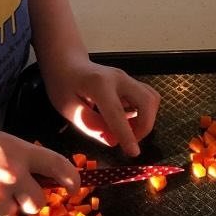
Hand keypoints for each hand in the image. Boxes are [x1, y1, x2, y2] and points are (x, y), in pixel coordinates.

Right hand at [0, 126, 79, 215]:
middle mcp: (13, 177)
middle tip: (14, 189)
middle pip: (38, 201)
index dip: (71, 179)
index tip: (74, 186)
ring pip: (14, 212)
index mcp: (19, 153)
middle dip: (30, 198)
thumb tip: (41, 175)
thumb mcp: (0, 141)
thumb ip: (22, 157)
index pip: (57, 166)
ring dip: (5, 204)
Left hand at [41, 55, 159, 157]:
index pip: (118, 114)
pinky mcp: (131, 81)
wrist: (67, 62)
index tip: (134, 153)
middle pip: (147, 101)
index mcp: (99, 85)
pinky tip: (128, 119)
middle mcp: (118, 78)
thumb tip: (113, 140)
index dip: (127, 135)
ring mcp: (127, 78)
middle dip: (145, 126)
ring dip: (146, 119)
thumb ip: (90, 125)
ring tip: (129, 131)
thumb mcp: (68, 108)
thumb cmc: (63, 84)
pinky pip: (147, 96)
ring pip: (152, 98)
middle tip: (130, 140)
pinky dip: (144, 112)